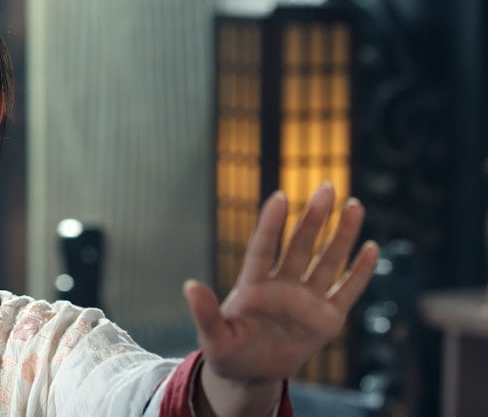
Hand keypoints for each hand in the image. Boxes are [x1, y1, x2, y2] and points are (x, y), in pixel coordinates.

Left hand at [183, 184, 377, 410]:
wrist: (250, 374)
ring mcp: (306, 301)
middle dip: (313, 218)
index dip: (271, 225)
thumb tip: (189, 286)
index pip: (263, 249)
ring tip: (353, 204)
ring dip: (341, 235)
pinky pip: (347, 291)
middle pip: (300, 247)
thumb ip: (205, 313)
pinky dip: (359, 272)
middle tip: (326, 187)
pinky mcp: (327, 319)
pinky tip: (371, 247)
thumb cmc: (227, 351)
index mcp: (253, 287)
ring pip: (327, 262)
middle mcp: (282, 287)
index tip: (280, 197)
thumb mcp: (214, 338)